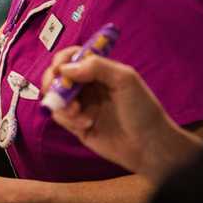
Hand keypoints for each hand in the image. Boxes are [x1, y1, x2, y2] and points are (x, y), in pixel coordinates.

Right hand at [40, 47, 177, 175]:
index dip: (62, 60)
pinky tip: (85, 124)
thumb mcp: (125, 80)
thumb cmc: (143, 109)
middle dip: (53, 81)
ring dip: (61, 102)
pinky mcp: (77, 125)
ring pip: (55, 96)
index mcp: (100, 72)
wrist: (149, 145)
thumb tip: (64, 70)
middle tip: (55, 89)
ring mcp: (82, 105)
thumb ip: (96, 67)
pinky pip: (60, 116)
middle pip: (58, 75)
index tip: (59, 69)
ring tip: (76, 112)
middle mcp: (88, 87)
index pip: (73, 57)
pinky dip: (67, 118)